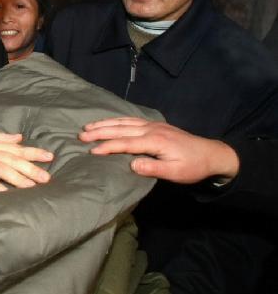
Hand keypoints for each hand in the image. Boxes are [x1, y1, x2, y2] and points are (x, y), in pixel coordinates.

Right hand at [0, 130, 52, 191]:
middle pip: (12, 160)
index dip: (33, 152)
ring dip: (17, 178)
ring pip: (1, 169)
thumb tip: (20, 137)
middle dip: (30, 168)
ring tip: (31, 187)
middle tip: (47, 178)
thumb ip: (1, 138)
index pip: (16, 148)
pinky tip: (5, 194)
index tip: (50, 157)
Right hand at [80, 117, 239, 183]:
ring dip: (105, 123)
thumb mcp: (175, 173)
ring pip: (124, 122)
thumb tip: (131, 165)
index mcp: (156, 141)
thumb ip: (152, 168)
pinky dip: (116, 120)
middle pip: (121, 129)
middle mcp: (152, 129)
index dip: (108, 146)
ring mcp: (153, 125)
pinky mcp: (155, 125)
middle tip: (81, 135)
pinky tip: (108, 122)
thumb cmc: (193, 167)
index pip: (126, 143)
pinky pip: (131, 119)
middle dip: (100, 131)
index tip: (92, 151)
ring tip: (88, 127)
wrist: (212, 154)